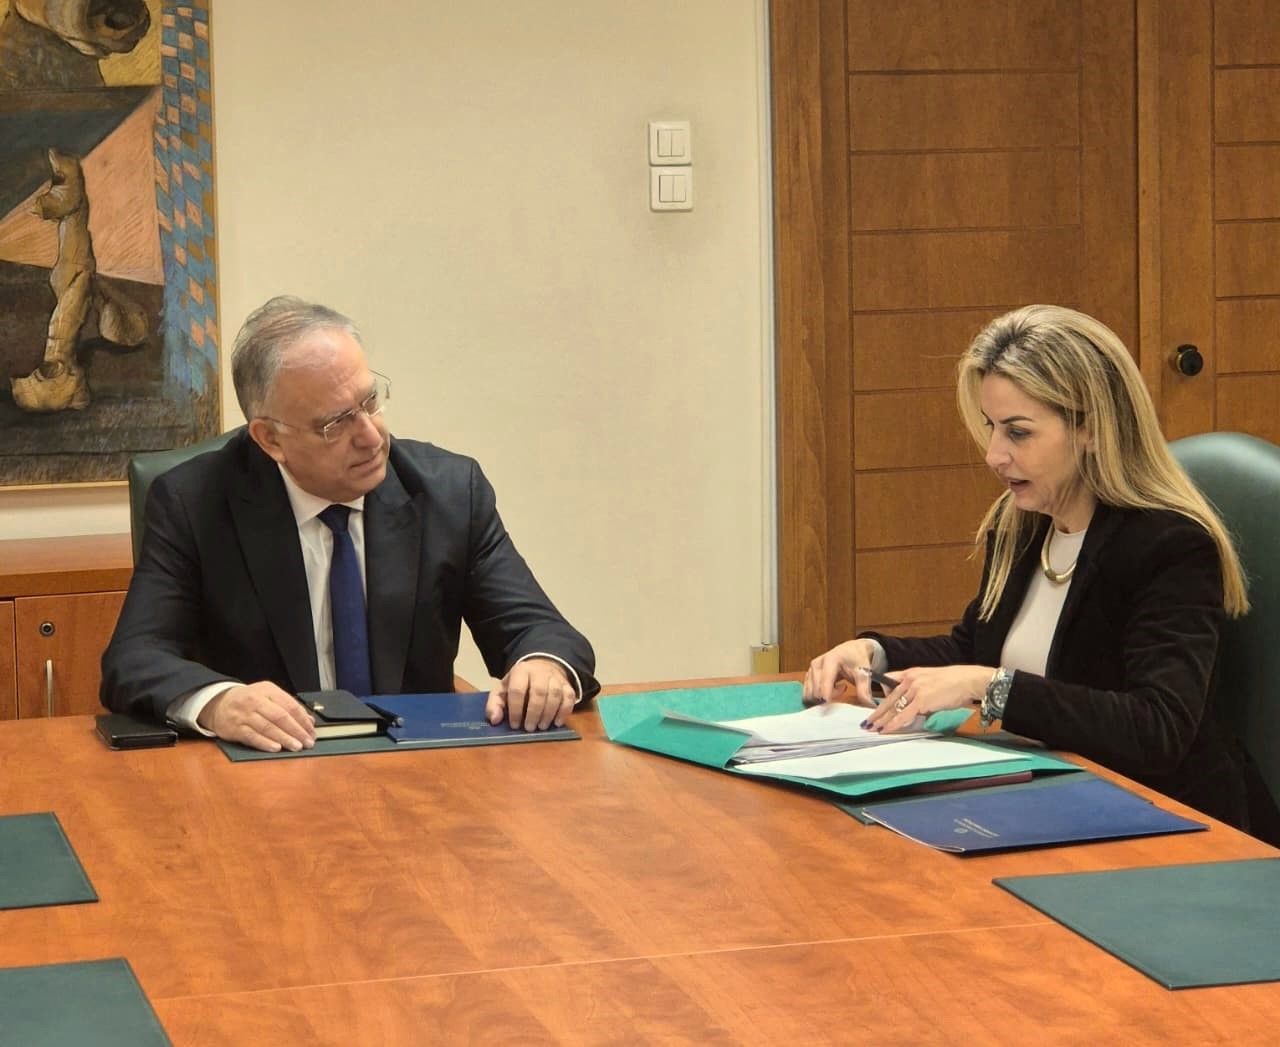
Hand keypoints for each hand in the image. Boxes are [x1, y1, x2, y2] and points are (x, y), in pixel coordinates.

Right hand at [198, 681, 316, 751]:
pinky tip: (276, 748)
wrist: (218, 703)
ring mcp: (244, 714)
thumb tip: (309, 721)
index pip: (290, 705)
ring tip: (296, 747)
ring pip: (267, 727)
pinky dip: (265, 743)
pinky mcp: (235, 728)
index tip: (312, 731)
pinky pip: (252, 737)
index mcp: (268, 690)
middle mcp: (255, 701)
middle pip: (280, 716)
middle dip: (296, 731)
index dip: (303, 720)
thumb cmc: (249, 701)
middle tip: (307, 742)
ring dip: (284, 738)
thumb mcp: (268, 696)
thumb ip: (288, 707)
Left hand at [487, 658, 575, 730]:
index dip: (515, 709)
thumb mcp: (503, 690)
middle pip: (539, 692)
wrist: (541, 667)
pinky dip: (564, 711)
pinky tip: (557, 722)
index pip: (518, 690)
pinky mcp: (567, 685)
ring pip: (555, 694)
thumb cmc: (520, 683)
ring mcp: (555, 678)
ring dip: (549, 713)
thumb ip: (495, 704)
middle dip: (534, 713)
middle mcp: (540, 672)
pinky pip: (569, 697)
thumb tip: (495, 720)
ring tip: (542, 727)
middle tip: (529, 728)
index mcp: (521, 671)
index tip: (514, 724)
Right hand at [803, 639, 881, 706]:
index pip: (825, 681)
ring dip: (823, 697)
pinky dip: (818, 696)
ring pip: (811, 692)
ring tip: (838, 688)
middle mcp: (817, 663)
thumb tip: (869, 705)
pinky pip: (808, 692)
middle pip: (816, 689)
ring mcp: (811, 669)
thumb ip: (864, 689)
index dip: (826, 695)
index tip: (828, 708)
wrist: (852, 650)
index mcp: (830, 659)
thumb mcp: (864, 672)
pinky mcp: (809, 675)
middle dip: (829, 696)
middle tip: (843, 689)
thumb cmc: (857, 659)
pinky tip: (831, 688)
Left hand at [862, 665, 991, 733]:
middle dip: (877, 712)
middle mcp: (910, 680)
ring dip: (881, 720)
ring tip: (872, 728)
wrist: (967, 680)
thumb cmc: (955, 683)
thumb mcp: (932, 681)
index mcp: (912, 673)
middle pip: (888, 698)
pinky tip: (886, 730)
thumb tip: (917, 707)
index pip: (890, 683)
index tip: (874, 705)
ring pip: (893, 707)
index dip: (882, 696)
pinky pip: (903, 715)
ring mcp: (914, 690)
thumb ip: (921, 691)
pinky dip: (893, 724)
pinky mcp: (921, 700)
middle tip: (867, 721)